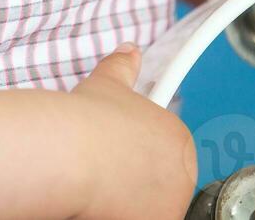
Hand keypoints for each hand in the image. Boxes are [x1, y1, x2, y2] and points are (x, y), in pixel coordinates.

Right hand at [69, 44, 198, 219]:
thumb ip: (123, 67)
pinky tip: (99, 204)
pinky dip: (119, 212)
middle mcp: (183, 174)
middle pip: (158, 182)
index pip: (163, 153)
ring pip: (148, 205)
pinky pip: (139, 218)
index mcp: (178, 138)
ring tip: (100, 185)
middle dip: (134, 178)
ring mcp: (170, 205)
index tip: (117, 154)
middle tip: (105, 170)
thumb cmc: (90, 120)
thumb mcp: (108, 84)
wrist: (71, 151)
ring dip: (129, 200)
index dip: (137, 153)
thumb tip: (128, 51)